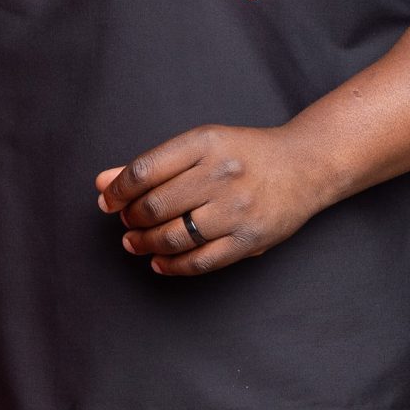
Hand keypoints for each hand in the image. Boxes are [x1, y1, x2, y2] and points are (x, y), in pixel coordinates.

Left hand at [95, 124, 329, 274]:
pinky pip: (200, 261)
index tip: (108, 202)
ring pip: (173, 237)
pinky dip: (171, 266)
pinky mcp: (249, 239)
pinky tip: (158, 261)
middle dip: (131, 219)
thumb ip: (152, 165)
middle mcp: (221, 175)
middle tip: (126, 222)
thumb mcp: (200, 146)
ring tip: (135, 242)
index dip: (117, 191)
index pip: (144, 171)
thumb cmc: (244, 155)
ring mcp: (237, 209)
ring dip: (145, 244)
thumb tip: (103, 184)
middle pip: (155, 206)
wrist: (305, 166)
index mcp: (205, 144)